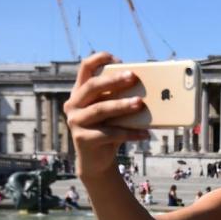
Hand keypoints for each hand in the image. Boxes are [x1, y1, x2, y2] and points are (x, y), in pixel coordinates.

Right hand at [63, 52, 149, 179]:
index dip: (99, 59)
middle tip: (132, 77)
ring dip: (122, 106)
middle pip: (92, 87)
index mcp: (79, 92)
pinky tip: (145, 134)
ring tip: (140, 104)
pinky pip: (109, 134)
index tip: (118, 59)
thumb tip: (147, 89)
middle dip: (113, 81)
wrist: (97, 160)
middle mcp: (73, 105)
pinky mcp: (82, 139)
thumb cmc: (108, 130)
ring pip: (100, 110)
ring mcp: (75, 122)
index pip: (85, 68)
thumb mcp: (112, 112)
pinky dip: (129, 133)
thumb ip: (119, 99)